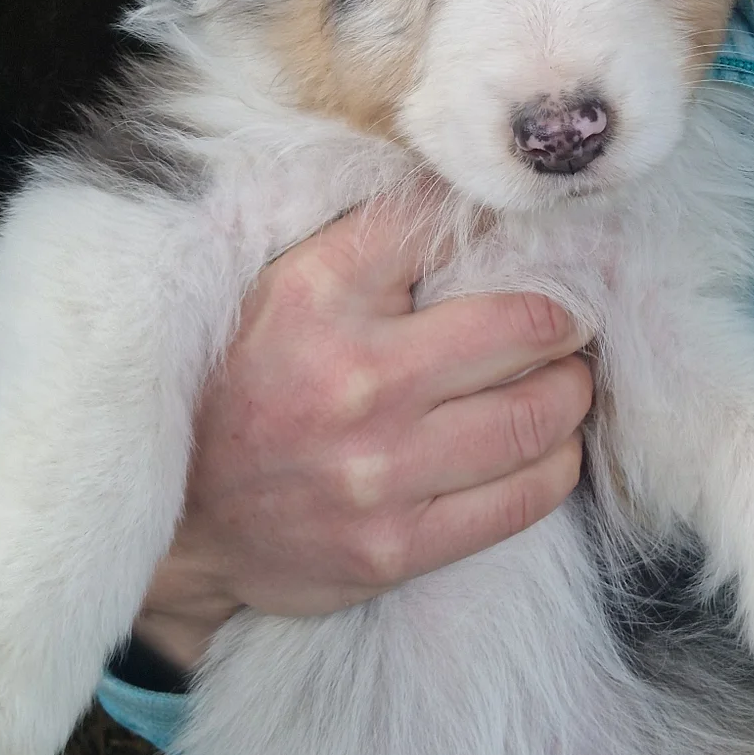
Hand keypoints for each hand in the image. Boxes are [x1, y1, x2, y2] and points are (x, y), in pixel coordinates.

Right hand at [133, 201, 591, 669]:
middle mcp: (354, 379)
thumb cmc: (243, 383)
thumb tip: (478, 207)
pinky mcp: (395, 547)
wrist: (182, 521)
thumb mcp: (284, 287)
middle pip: (524, 329)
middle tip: (571, 323)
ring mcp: (377, 472)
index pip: (447, 229)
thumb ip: (374, 244)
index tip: (530, 244)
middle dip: (565, 323)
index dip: (503, 228)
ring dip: (570, 394)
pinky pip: (521, 500)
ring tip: (565, 382)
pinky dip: (555, 465)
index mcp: (318, 294)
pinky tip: (549, 447)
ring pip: (536, 418)